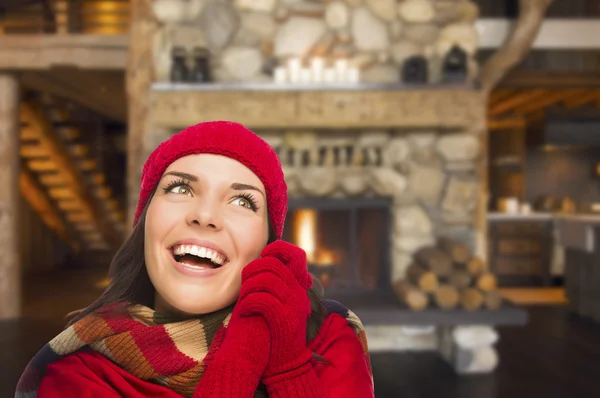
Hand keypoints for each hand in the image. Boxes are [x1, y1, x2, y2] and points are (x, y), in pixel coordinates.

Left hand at [237, 240, 313, 384]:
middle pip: (274, 264)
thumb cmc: (271, 333)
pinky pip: (262, 299)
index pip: (296, 255)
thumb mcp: (276, 304)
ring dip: (248, 287)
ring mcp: (294, 306)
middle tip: (244, 283)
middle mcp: (299, 293)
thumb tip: (256, 264)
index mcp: (297, 287)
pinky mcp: (285, 319)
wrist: (283, 366)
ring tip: (243, 300)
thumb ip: (271, 285)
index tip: (262, 256)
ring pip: (267, 280)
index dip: (278, 249)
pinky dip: (248, 302)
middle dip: (252, 269)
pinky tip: (244, 312)